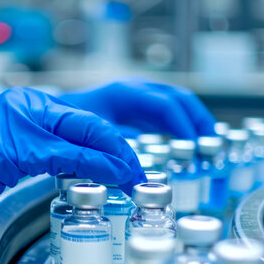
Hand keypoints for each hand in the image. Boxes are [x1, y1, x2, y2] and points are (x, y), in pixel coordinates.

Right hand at [0, 87, 144, 221]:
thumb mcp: (9, 154)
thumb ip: (42, 152)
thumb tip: (78, 168)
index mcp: (26, 106)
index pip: (81, 118)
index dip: (111, 139)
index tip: (129, 161)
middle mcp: (26, 107)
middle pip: (89, 122)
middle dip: (121, 147)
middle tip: (140, 170)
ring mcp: (19, 123)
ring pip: (82, 134)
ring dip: (114, 158)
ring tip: (134, 176)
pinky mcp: (13, 146)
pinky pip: (64, 153)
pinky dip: (92, 166)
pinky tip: (110, 177)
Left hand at [60, 79, 216, 137]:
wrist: (52, 112)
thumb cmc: (67, 121)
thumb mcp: (88, 134)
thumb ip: (111, 151)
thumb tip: (134, 174)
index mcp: (125, 92)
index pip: (164, 104)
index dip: (182, 125)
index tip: (193, 146)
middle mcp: (136, 90)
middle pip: (178, 98)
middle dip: (198, 120)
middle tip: (211, 145)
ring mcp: (139, 97)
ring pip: (177, 104)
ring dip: (195, 122)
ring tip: (208, 145)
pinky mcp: (138, 109)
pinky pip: (168, 114)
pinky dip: (183, 126)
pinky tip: (190, 146)